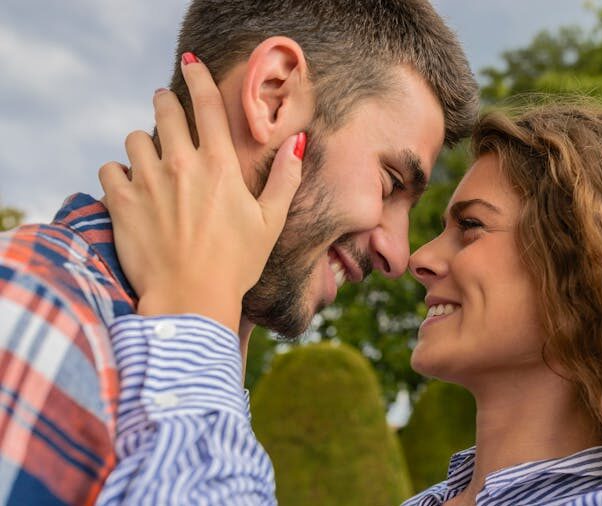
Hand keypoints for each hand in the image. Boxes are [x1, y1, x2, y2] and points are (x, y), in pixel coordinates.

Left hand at [99, 54, 304, 333]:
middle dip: (164, 102)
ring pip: (134, 139)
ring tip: (148, 155)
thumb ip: (285, 178)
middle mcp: (181, 165)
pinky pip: (109, 169)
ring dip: (141, 142)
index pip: (208, 106)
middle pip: (165, 112)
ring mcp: (147, 182)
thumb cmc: (236, 263)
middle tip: (165, 104)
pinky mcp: (120, 203)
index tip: (192, 64)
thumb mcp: (270, 222)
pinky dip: (117, 173)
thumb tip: (299, 143)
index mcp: (219, 166)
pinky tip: (128, 186)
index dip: (200, 78)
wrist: (190, 298)